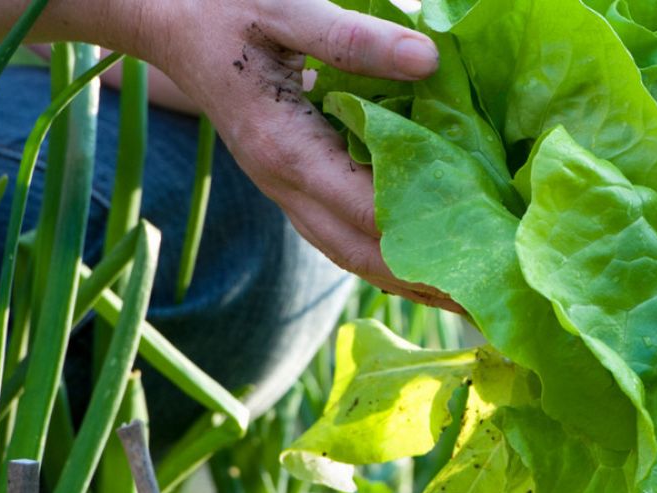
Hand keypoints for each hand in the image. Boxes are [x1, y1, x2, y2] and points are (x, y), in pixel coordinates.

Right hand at [51, 0, 460, 310]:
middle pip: (364, 255)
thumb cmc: (222, 9)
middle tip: (490, 299)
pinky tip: (422, 263)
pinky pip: (341, 237)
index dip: (428, 239)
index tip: (484, 255)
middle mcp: (285, 186)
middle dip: (426, 282)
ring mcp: (284, 192)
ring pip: (351, 255)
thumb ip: (355, 39)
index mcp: (288, 150)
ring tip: (467, 297)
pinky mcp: (291, 187)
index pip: (370, 212)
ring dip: (407, 281)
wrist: (167, 21)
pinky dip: (384, 257)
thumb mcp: (286, 9)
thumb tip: (430, 60)